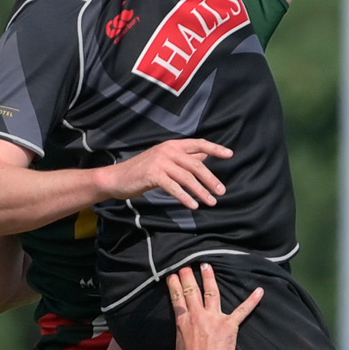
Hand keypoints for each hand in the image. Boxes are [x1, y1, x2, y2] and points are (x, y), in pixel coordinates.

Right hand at [97, 139, 232, 211]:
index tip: (230, 154)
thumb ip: (185, 158)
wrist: (118, 178)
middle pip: (196, 164)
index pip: (198, 144)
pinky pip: (174, 187)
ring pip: (187, 177)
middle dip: (211, 179)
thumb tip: (205, 156)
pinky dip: (185, 197)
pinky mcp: (153, 174)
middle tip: (221, 191)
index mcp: (173, 145)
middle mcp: (168, 150)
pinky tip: (193, 205)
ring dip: (201, 191)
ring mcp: (160, 161)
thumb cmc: (143, 171)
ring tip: (211, 202)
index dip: (215, 149)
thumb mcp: (166, 161)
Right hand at [164, 264, 261, 349]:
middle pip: (192, 290)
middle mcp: (197, 315)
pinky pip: (243, 311)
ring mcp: (214, 318)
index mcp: (183, 321)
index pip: (177, 298)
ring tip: (207, 266)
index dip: (175, 285)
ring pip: (212, 292)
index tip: (173, 275)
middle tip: (187, 266)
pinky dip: (252, 301)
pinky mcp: (229, 325)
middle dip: (189, 276)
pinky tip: (259, 291)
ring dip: (209, 278)